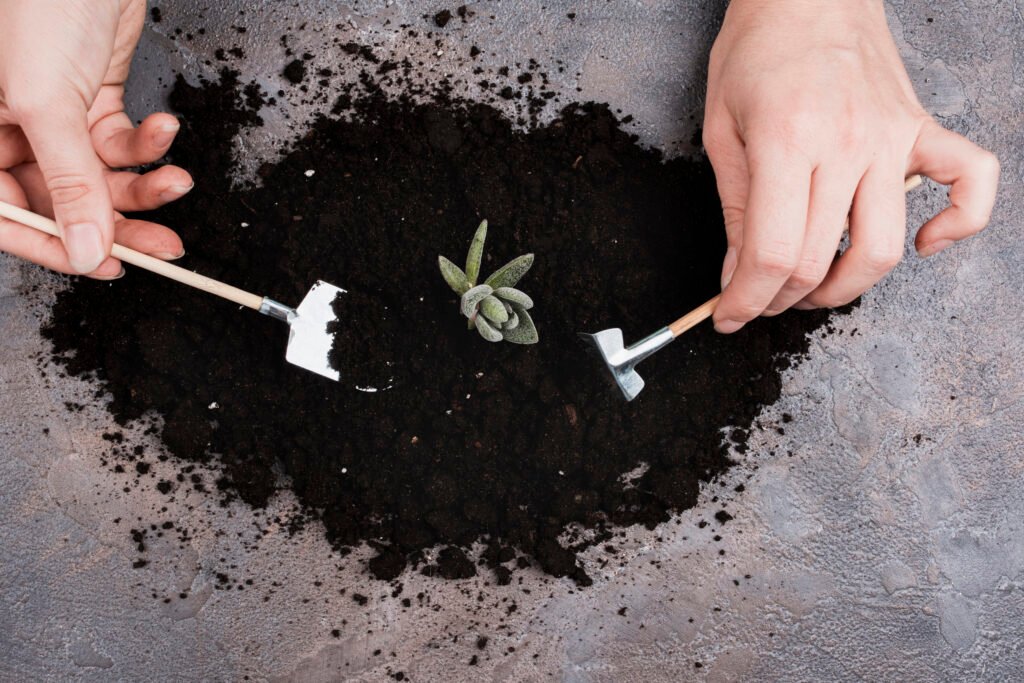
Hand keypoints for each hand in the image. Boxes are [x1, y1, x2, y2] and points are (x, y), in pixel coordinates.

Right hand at [0, 0, 190, 277]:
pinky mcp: (88, 100)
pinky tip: (163, 129)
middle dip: (118, 222)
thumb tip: (86, 251)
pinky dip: (147, 142)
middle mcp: (6, 131)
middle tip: (162, 245)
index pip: (6, 215)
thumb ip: (67, 183)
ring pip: (99, 178)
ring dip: (144, 185)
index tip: (106, 267)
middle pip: (62, 202)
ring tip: (176, 182)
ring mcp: (49, 118)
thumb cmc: (35, 3)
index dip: (56, 247)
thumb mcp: (44, 102)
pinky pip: (119, 141)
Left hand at [703, 0, 998, 332]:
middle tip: (759, 301)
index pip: (772, 254)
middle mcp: (847, 143)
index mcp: (788, 142)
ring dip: (846, 286)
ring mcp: (892, 137)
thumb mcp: (721, 130)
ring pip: (884, 246)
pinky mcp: (922, 129)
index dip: (746, 300)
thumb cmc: (757, 50)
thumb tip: (736, 277)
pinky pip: (972, 182)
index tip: (730, 316)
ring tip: (814, 289)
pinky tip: (923, 245)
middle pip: (820, 259)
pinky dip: (959, 224)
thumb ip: (734, 209)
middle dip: (781, 299)